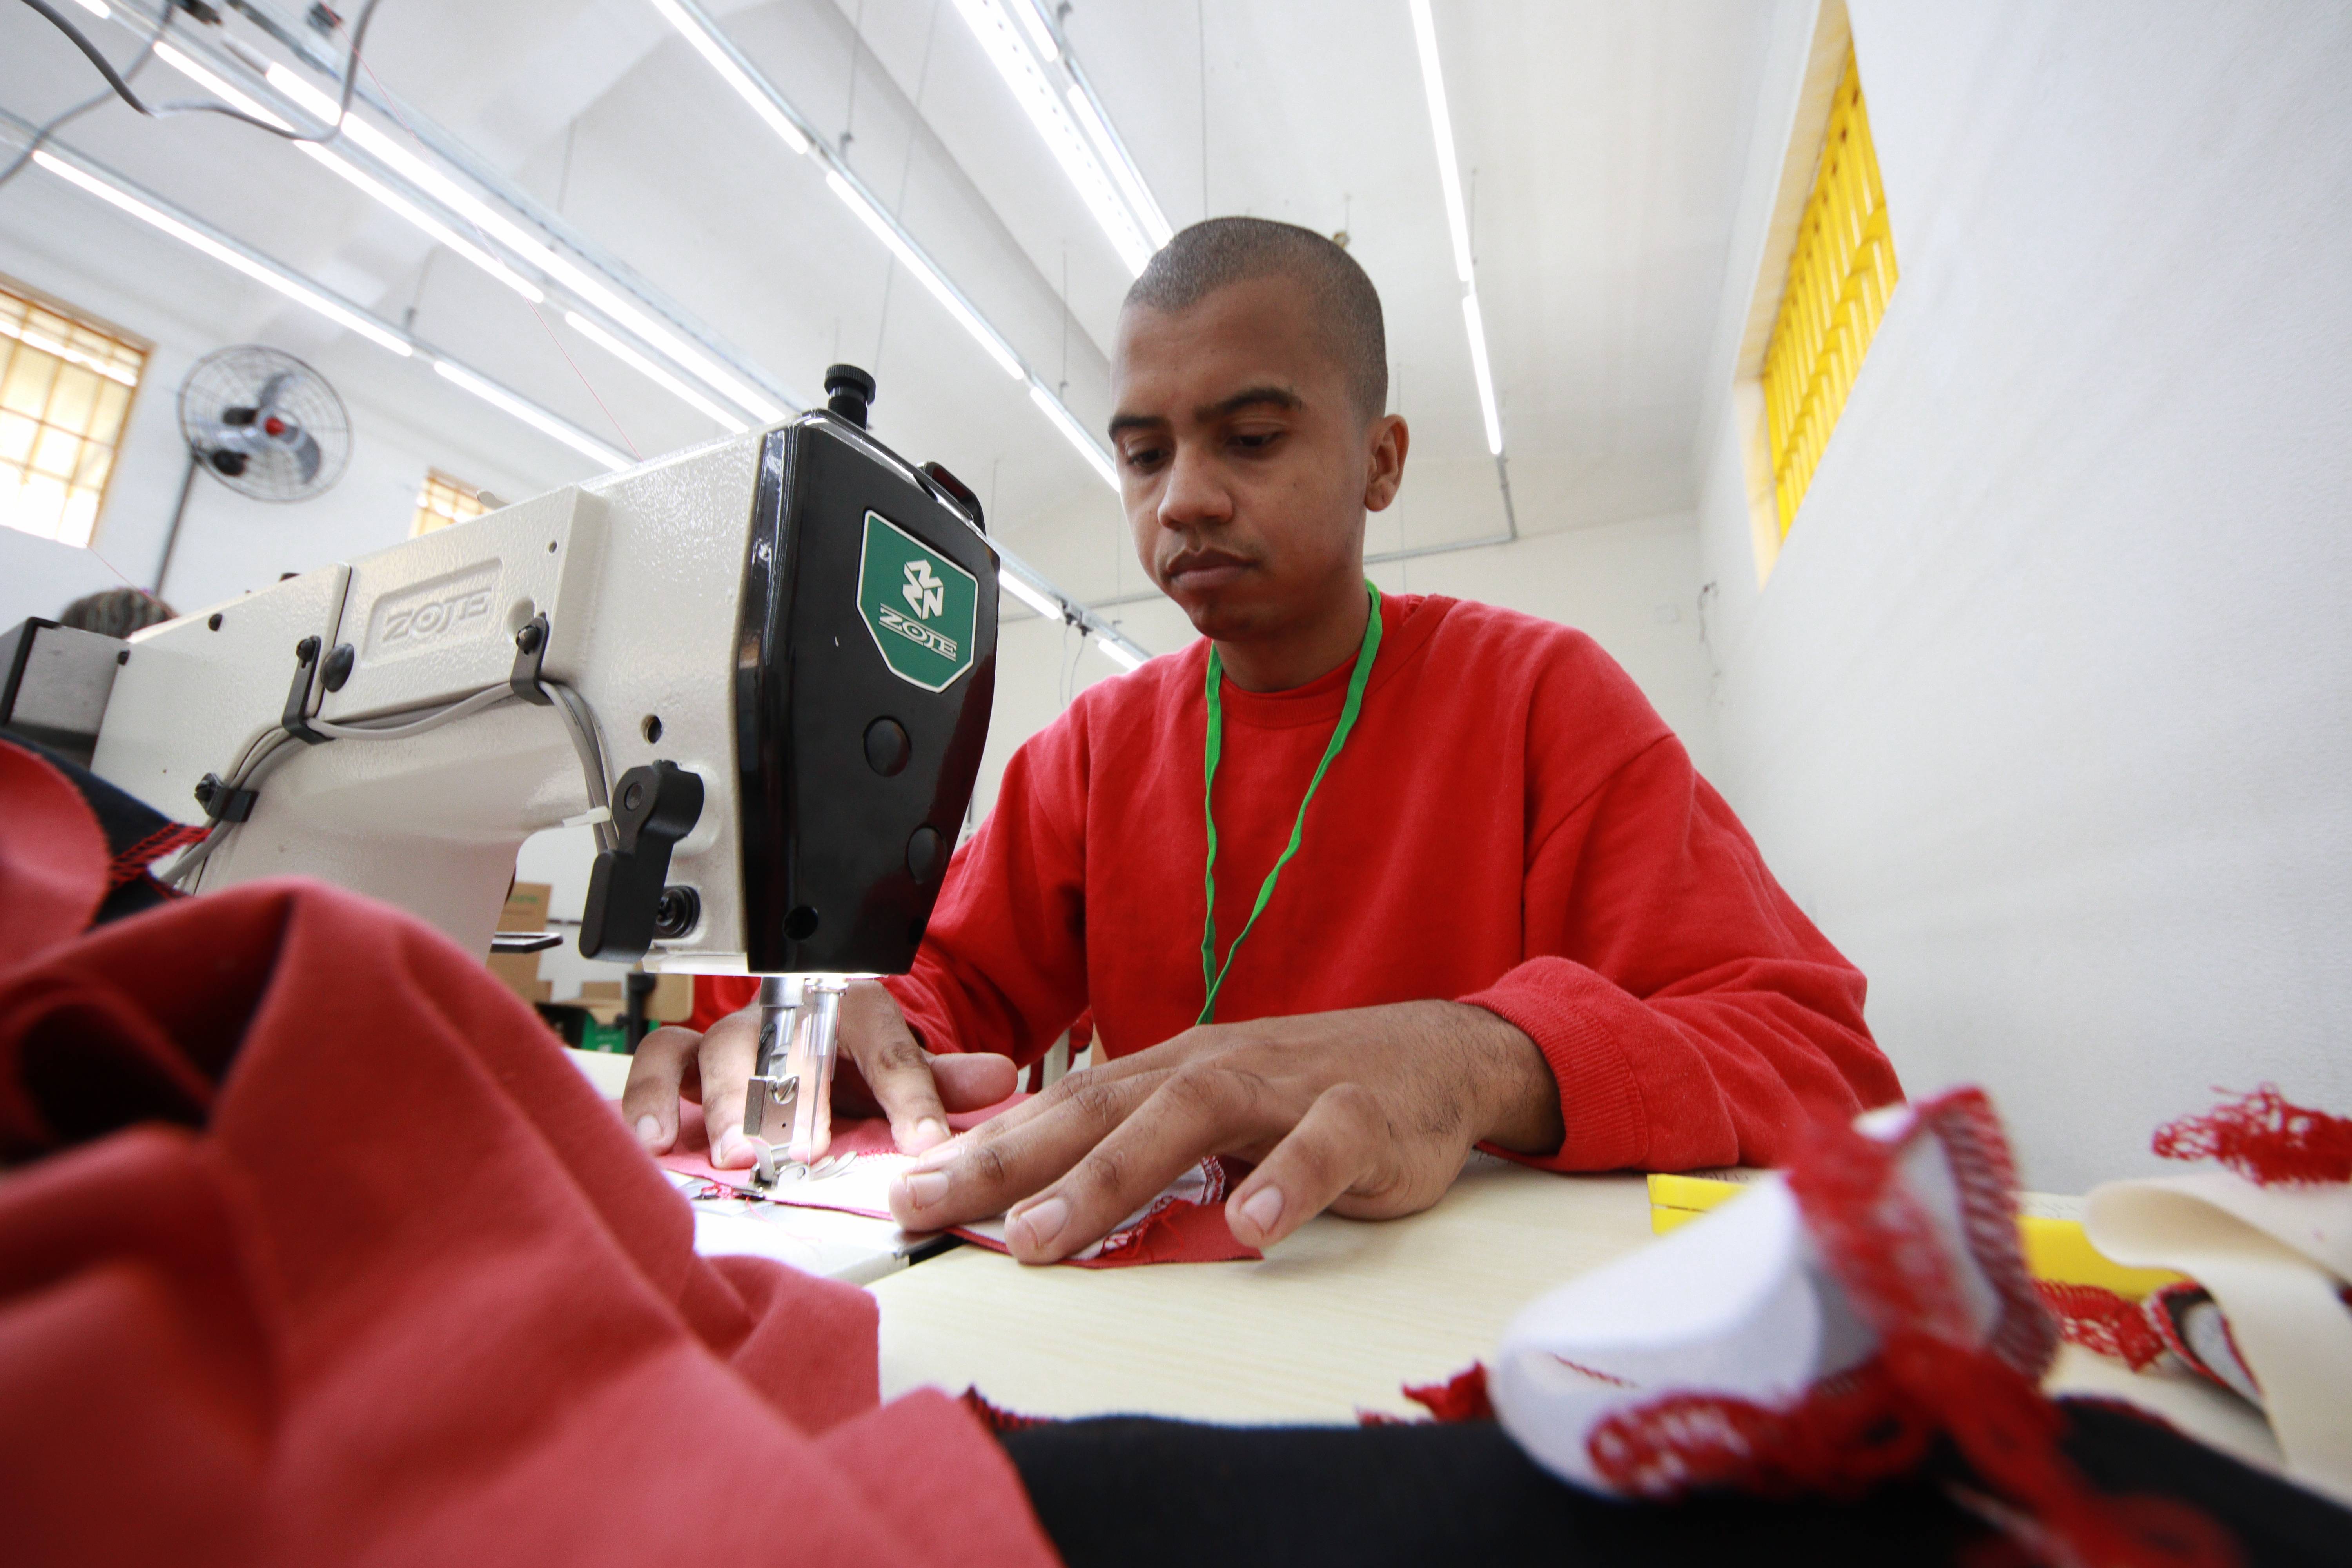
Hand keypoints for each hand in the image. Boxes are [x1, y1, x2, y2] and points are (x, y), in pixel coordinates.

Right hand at [621, 980, 1017, 1166]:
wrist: (787, 1051)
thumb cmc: (841, 1069)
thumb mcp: (894, 1078)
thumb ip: (939, 1082)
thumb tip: (999, 1078)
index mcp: (852, 1017)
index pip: (887, 1046)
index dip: (910, 1095)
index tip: (925, 1143)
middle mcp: (788, 1019)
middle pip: (792, 1043)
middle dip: (799, 1097)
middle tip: (808, 1148)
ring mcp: (730, 1037)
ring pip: (719, 1051)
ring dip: (725, 1103)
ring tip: (735, 1152)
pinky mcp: (680, 1060)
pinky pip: (656, 1062)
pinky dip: (650, 1098)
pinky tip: (656, 1141)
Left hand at [885, 1000, 1562, 1262]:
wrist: (1438, 1055)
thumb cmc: (1309, 1093)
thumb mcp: (1214, 1112)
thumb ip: (1140, 1145)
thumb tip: (1041, 1192)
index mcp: (1171, 1069)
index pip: (1060, 1108)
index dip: (981, 1146)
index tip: (907, 1187)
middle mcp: (1214, 1067)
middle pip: (1096, 1108)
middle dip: (1007, 1159)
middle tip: (932, 1206)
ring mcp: (1287, 1087)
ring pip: (1189, 1117)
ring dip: (1112, 1176)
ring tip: (1048, 1236)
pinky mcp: (1361, 1116)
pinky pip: (1321, 1147)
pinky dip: (1286, 1182)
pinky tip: (1252, 1228)